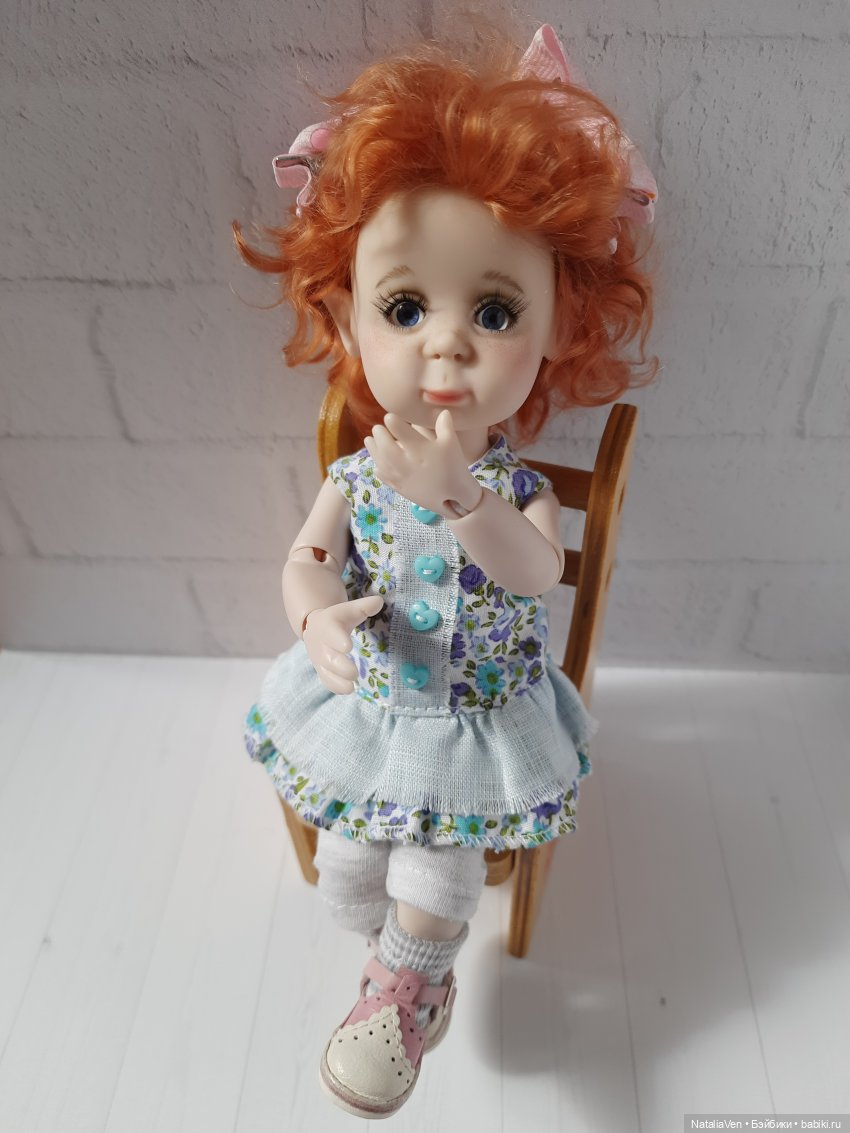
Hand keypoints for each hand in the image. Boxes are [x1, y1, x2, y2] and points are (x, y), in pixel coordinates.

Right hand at [303, 594, 383, 694]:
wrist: (316, 629)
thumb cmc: (339, 619)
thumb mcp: (349, 609)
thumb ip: (364, 606)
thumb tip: (379, 602)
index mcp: (328, 626)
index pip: (331, 632)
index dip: (338, 639)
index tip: (348, 646)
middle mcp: (322, 645)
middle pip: (328, 657)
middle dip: (340, 666)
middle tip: (354, 673)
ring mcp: (320, 660)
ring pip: (326, 672)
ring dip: (338, 681)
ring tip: (351, 687)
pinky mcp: (323, 671)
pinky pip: (326, 681)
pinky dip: (336, 687)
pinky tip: (348, 689)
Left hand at [363, 411, 482, 516]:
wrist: (455, 497)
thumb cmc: (454, 467)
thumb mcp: (451, 443)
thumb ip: (445, 425)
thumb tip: (442, 411)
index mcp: (418, 448)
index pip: (399, 429)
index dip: (392, 421)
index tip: (389, 417)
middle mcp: (406, 461)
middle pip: (384, 445)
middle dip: (379, 434)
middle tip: (377, 428)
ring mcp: (401, 476)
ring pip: (380, 460)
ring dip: (372, 449)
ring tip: (369, 440)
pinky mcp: (400, 488)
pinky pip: (384, 477)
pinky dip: (378, 468)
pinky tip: (377, 463)